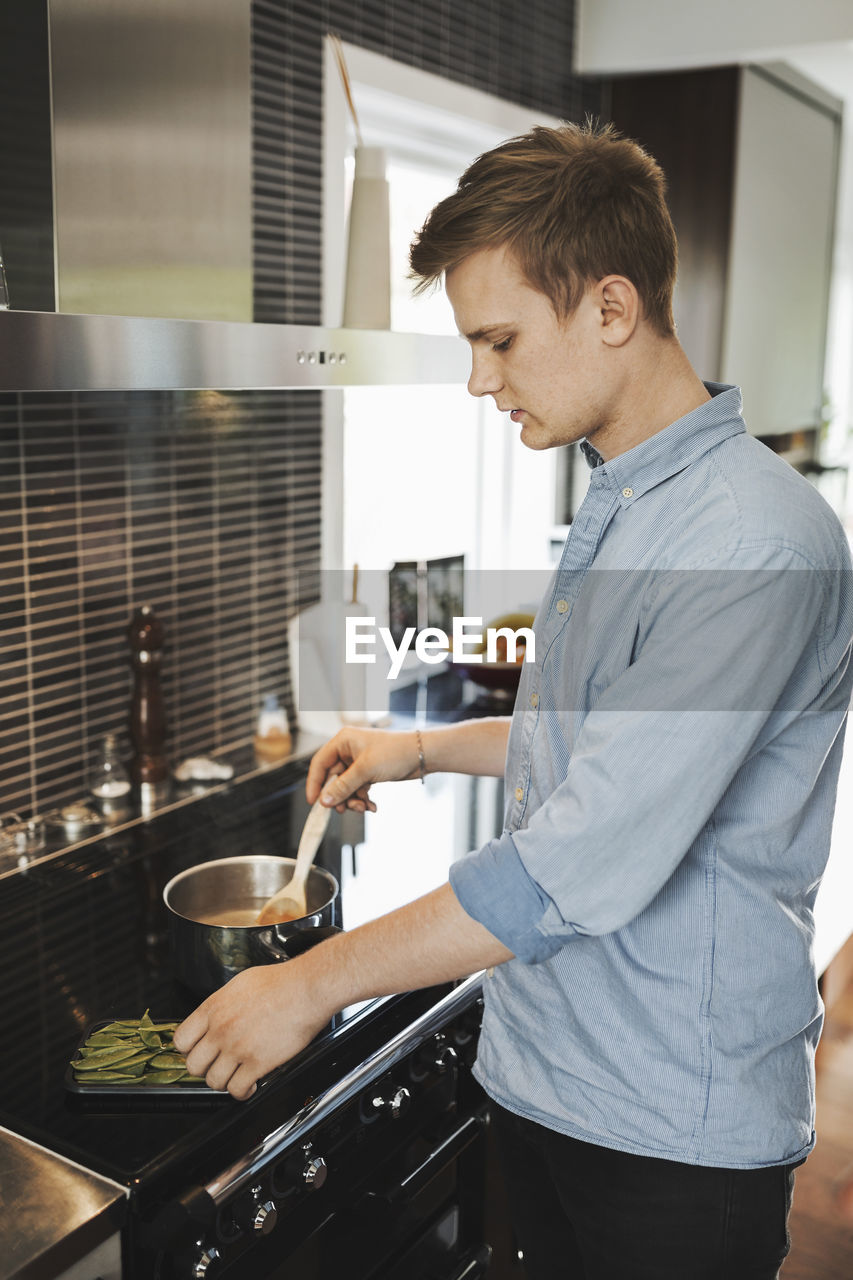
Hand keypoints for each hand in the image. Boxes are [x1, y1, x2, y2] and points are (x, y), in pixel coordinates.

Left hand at [173, 961, 332, 1100]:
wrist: (307, 988)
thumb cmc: (281, 982)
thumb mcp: (240, 984)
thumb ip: (222, 1004)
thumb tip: (215, 1016)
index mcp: (213, 1008)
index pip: (181, 1040)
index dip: (189, 1050)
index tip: (199, 1052)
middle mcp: (220, 1029)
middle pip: (194, 1066)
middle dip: (205, 1068)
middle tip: (218, 1065)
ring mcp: (237, 1048)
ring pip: (213, 1081)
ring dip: (225, 1081)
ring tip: (236, 1075)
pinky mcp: (257, 1062)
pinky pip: (238, 1089)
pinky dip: (243, 1092)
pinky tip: (251, 1084)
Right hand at [306, 726, 420, 812]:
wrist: (422, 755)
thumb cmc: (396, 752)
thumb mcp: (366, 770)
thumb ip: (343, 786)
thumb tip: (324, 801)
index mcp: (343, 741)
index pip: (319, 764)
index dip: (315, 784)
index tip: (314, 802)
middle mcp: (348, 750)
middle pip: (332, 779)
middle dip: (339, 796)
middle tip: (344, 809)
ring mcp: (358, 762)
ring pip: (345, 787)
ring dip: (352, 800)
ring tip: (363, 807)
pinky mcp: (368, 772)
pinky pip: (357, 789)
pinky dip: (362, 799)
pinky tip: (371, 806)